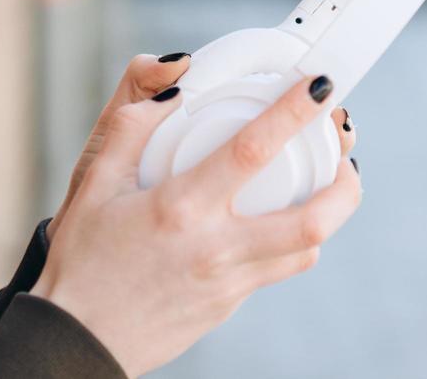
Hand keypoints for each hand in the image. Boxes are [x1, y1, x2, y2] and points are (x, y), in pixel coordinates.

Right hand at [29, 73, 363, 377]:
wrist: (79, 338)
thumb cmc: (81, 260)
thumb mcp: (93, 184)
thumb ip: (130, 129)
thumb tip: (173, 88)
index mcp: (180, 208)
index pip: (252, 150)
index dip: (293, 113)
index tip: (319, 88)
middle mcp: (214, 246)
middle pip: (312, 218)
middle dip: (346, 180)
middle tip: (347, 150)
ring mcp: (228, 282)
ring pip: (307, 248)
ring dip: (329, 212)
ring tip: (329, 183)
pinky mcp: (229, 304)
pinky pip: (277, 268)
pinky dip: (292, 240)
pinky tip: (276, 219)